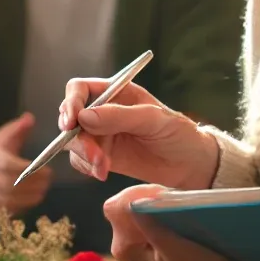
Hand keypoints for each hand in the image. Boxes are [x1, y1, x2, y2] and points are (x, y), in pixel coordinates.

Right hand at [0, 114, 51, 217]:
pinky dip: (19, 208)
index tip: (47, 171)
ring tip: (42, 193)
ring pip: (6, 201)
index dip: (29, 170)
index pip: (7, 165)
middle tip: (47, 184)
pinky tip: (30, 201)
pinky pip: (1, 211)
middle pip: (8, 185)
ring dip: (28, 199)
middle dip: (32, 186)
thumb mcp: (4, 135)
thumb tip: (30, 118)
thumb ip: (18, 128)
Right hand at [58, 80, 218, 189]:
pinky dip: (87, 166)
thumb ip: (120, 116)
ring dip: (84, 155)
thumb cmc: (177, 133)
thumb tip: (85, 116)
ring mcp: (101, 133)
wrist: (189, 164)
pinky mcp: (102, 155)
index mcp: (116, 92)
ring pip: (74, 140)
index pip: (80, 89)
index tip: (71, 123)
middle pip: (72, 116)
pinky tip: (104, 172)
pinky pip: (80, 159)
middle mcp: (104, 110)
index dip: (71, 102)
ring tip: (104, 167)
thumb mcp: (153, 119)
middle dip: (77, 137)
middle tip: (95, 155)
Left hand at [103, 184, 259, 260]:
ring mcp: (143, 240)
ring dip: (161, 200)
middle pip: (129, 202)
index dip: (136, 195)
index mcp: (124, 248)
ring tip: (183, 204)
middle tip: (175, 198)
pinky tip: (186, 210)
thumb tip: (130, 202)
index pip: (116, 207)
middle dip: (150, 195)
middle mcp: (128, 243)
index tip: (161, 194)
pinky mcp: (159, 238)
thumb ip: (152, 229)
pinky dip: (169, 206)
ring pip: (143, 205)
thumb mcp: (177, 252)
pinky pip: (156, 211)